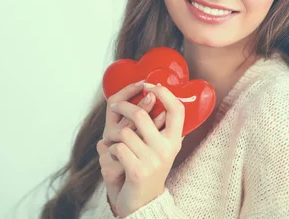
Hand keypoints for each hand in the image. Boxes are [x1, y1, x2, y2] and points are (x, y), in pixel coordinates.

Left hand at [107, 83, 184, 216]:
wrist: (143, 203)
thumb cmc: (147, 169)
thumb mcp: (159, 148)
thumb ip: (159, 126)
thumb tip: (152, 94)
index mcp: (174, 140)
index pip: (177, 110)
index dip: (164, 93)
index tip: (149, 85)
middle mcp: (167, 149)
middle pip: (141, 114)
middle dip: (123, 107)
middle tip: (116, 106)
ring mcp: (153, 160)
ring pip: (124, 132)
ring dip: (113, 137)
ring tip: (114, 143)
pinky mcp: (138, 171)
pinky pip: (117, 148)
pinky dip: (111, 152)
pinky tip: (115, 159)